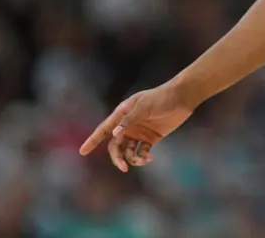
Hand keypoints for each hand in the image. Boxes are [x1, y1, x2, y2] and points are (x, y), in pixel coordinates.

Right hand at [78, 82, 194, 171]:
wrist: (182, 97)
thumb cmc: (162, 98)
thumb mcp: (144, 106)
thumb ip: (129, 119)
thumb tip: (114, 134)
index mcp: (123, 114)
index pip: (104, 129)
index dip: (93, 140)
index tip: (82, 151)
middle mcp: (128, 124)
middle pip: (116, 146)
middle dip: (117, 157)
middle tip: (123, 167)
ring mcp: (139, 132)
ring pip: (128, 151)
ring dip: (132, 159)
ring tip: (144, 160)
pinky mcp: (151, 137)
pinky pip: (141, 151)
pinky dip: (143, 157)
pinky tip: (149, 158)